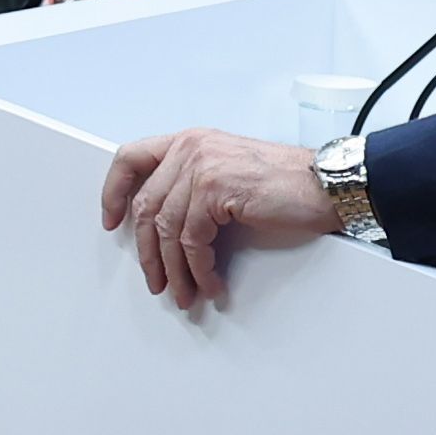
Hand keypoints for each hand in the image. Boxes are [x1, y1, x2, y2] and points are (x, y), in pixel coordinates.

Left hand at [95, 128, 339, 311]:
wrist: (325, 184)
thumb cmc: (284, 183)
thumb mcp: (227, 173)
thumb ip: (193, 186)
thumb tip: (164, 227)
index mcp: (189, 141)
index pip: (131, 157)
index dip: (113, 191)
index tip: (110, 221)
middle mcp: (190, 148)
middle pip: (146, 205)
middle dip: (147, 251)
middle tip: (156, 280)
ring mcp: (201, 166)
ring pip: (167, 229)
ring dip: (174, 269)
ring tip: (184, 293)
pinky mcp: (215, 189)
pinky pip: (192, 240)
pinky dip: (198, 269)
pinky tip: (209, 284)